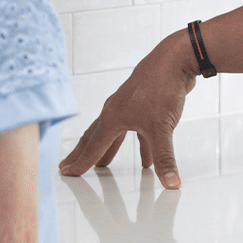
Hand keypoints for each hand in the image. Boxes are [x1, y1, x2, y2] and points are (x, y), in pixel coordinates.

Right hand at [58, 31, 197, 188]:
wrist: (176, 58)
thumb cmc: (161, 88)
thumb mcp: (162, 128)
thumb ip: (165, 158)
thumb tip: (171, 184)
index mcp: (113, 118)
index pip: (93, 146)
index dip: (81, 163)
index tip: (66, 172)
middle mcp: (116, 110)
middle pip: (95, 137)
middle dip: (83, 153)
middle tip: (68, 165)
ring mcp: (129, 104)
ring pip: (115, 132)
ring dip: (110, 149)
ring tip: (104, 164)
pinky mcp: (144, 101)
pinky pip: (136, 128)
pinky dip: (140, 144)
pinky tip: (147, 160)